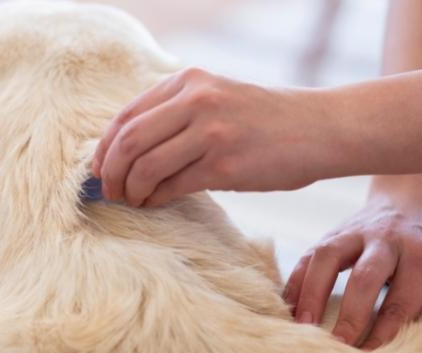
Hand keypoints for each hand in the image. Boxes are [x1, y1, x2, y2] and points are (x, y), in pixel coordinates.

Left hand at [91, 68, 342, 206]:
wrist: (322, 129)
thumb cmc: (265, 120)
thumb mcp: (217, 97)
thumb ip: (175, 112)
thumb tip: (123, 150)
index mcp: (189, 80)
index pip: (127, 115)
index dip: (104, 147)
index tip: (98, 169)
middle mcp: (197, 100)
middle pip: (129, 141)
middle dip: (110, 171)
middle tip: (108, 191)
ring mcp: (212, 132)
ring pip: (146, 166)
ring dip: (131, 189)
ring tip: (132, 199)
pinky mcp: (225, 165)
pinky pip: (173, 187)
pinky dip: (155, 198)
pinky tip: (155, 202)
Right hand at [284, 179, 421, 349]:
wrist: (414, 197)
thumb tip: (399, 332)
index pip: (402, 298)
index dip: (384, 330)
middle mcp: (387, 239)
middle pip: (365, 277)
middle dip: (350, 314)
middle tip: (337, 345)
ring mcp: (355, 232)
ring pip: (327, 258)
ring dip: (312, 293)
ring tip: (303, 325)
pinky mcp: (332, 233)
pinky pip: (308, 255)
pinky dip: (295, 281)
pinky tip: (288, 306)